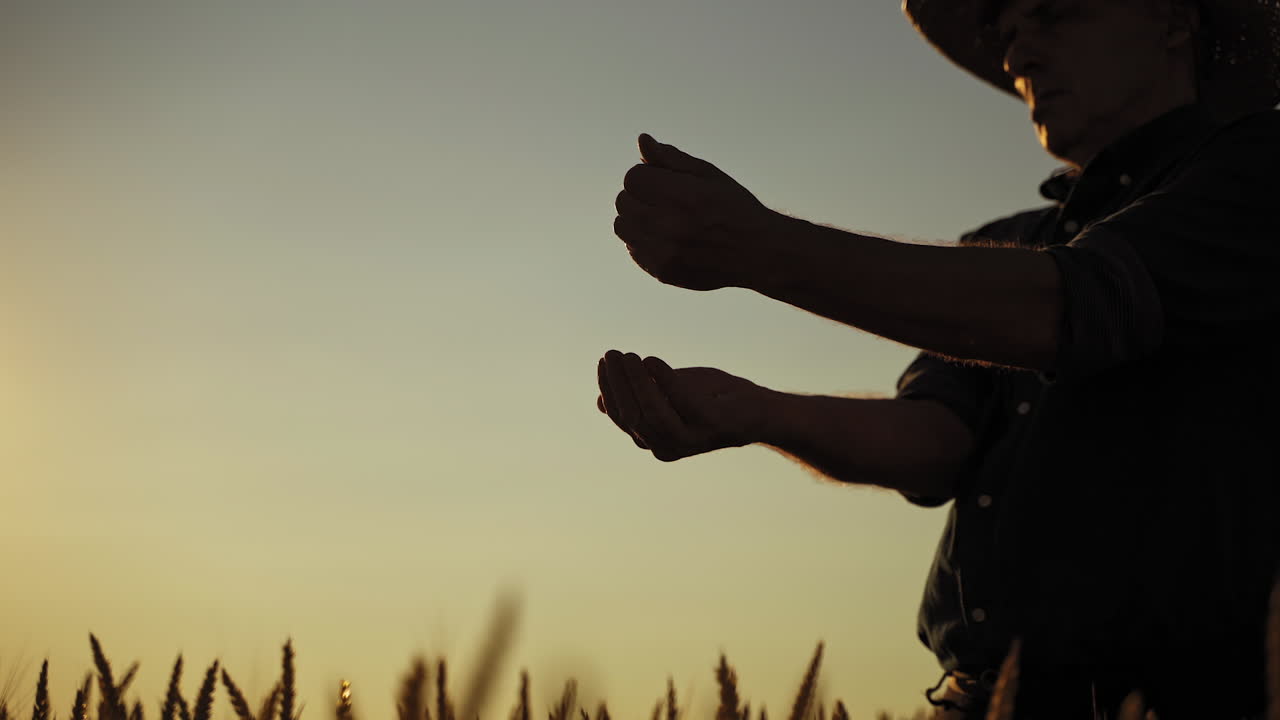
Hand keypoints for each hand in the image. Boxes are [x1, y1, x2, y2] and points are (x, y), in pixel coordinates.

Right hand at [596, 349, 773, 461]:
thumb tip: (598, 402)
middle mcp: (668, 447)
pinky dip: (664, 380)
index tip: (604, 360)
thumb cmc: (712, 400)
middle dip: (618, 383)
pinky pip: (681, 402)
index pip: (621, 416)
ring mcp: (691, 439)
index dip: (609, 388)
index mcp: (654, 441)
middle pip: (632, 415)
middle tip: (612, 353)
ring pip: (652, 413)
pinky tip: (652, 361)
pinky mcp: (711, 425)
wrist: (760, 411)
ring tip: (631, 356)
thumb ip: (640, 397)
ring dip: (636, 382)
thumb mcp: (669, 396)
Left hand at [613, 134, 784, 290]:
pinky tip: (668, 239)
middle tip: (667, 201)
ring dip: (637, 219)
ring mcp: (663, 252)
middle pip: (623, 201)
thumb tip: (642, 140)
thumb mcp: (707, 174)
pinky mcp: (662, 272)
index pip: (632, 178)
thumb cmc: (733, 207)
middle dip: (641, 196)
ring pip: (622, 227)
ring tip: (664, 219)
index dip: (648, 176)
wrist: (758, 252)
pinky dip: (644, 242)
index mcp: (681, 195)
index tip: (667, 183)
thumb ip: (671, 158)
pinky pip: (633, 250)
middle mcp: (668, 225)